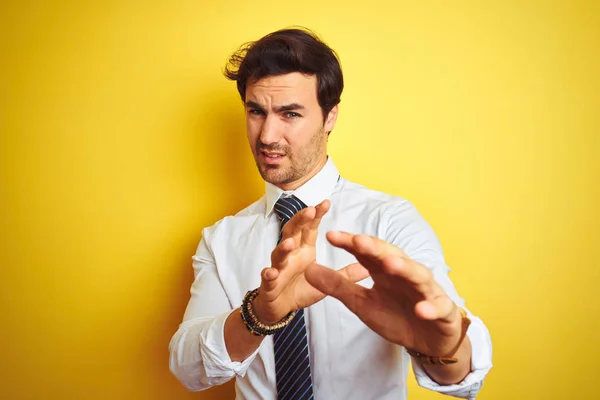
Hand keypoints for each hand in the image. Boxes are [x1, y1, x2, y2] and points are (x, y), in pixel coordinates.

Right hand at [253, 202, 368, 323]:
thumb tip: (370, 267)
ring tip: (290, 243)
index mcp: (304, 250)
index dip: (316, 215)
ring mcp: (278, 268)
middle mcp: (290, 255)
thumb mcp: (329, 282)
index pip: (310, 228)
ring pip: (279, 254)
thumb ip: (347, 273)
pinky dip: (268, 275)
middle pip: (293, 233)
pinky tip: (271, 272)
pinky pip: (268, 278)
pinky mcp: (269, 285)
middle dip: (299, 221)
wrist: (280, 308)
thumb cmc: (301, 288)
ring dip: (283, 248)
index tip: (326, 202)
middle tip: (309, 210)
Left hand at [304, 231, 463, 357]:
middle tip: (358, 240)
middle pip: (391, 256)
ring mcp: (426, 290)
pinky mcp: (443, 309)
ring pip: (417, 274)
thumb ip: (337, 287)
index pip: (366, 253)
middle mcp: (406, 274)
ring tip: (390, 265)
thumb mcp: (362, 304)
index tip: (331, 235)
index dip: (350, 244)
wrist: (428, 341)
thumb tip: (307, 269)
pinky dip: (430, 307)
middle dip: (376, 248)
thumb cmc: (396, 316)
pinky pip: (438, 307)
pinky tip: (422, 310)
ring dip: (404, 268)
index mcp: (384, 271)